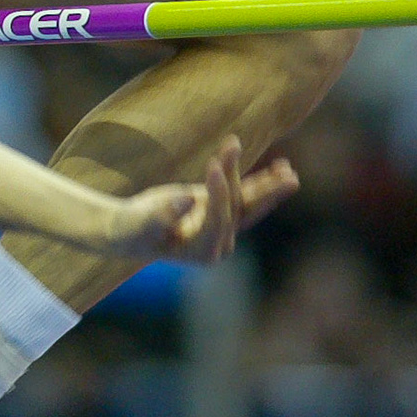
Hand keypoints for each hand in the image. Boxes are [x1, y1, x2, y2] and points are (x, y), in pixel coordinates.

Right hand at [105, 137, 298, 263]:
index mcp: (202, 252)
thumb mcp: (143, 222)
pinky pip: (244, 196)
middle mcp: (218, 243)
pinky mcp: (220, 211)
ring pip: (248, 204)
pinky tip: (280, 168)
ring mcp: (222, 227)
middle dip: (265, 194)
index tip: (215, 163)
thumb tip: (189, 198)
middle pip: (244, 214)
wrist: (127, 231)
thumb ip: (164, 213)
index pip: (219, 218)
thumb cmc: (131, 228)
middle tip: (289, 178)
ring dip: (268, 186)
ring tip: (289, 170)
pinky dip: (261, 182)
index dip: (219, 191)